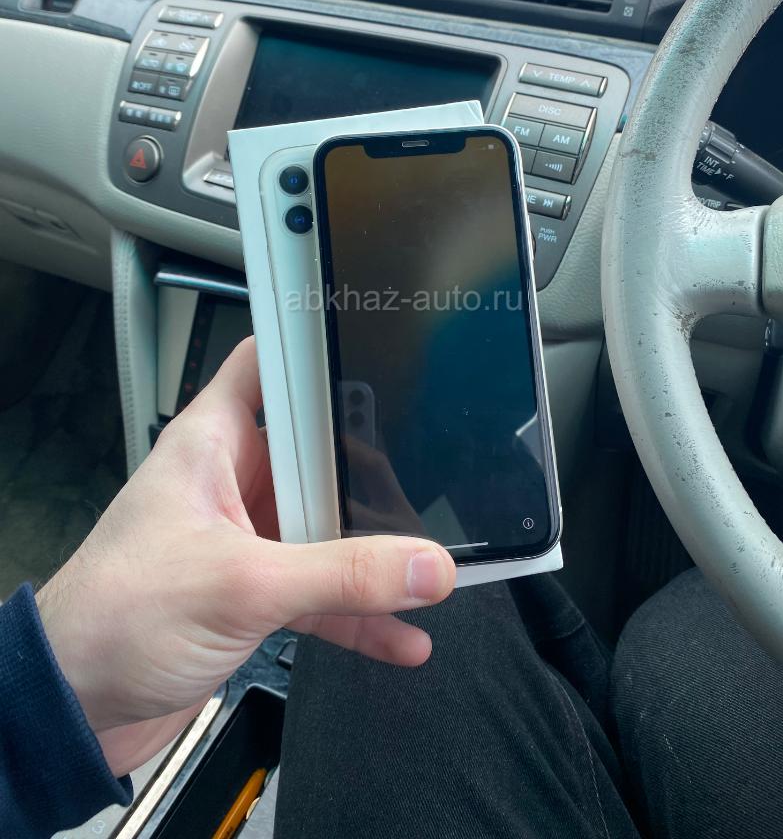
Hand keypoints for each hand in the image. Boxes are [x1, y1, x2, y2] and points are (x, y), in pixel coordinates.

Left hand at [35, 338, 454, 776]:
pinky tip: (399, 636)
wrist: (75, 707)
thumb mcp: (242, 585)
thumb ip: (340, 575)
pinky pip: (320, 592)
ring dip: (372, 555)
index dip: (317, 352)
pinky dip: (357, 613)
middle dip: (373, 474)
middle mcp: (231, 482)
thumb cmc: (114, 619)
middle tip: (431, 491)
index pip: (268, 366)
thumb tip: (423, 565)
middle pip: (318, 452)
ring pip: (325, 527)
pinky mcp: (252, 593)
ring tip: (430, 571)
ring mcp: (245, 538)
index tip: (379, 354)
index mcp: (212, 444)